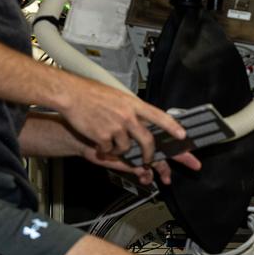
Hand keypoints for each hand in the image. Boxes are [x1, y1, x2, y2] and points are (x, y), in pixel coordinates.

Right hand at [54, 81, 202, 185]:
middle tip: (147, 160)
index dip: (172, 127)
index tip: (182, 136)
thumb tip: (143, 118)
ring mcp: (116, 126)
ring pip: (126, 148)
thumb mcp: (118, 96)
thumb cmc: (92, 93)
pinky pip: (109, 150)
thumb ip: (131, 108)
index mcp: (134, 104)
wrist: (71, 94)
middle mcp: (128, 116)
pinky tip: (97, 141)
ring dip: (119, 150)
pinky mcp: (103, 136)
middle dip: (150, 155)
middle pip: (147, 141)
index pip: (159, 116)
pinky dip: (104, 149)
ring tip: (108, 141)